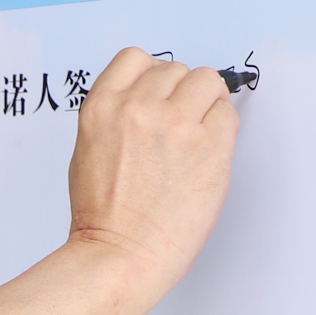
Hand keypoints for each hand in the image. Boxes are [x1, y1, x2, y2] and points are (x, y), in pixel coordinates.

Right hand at [62, 49, 236, 300]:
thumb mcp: (88, 151)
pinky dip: (222, 127)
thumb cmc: (102, 217)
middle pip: (177, 69)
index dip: (152, 76)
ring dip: (206, 103)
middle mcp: (138, 108)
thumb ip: (116, 117)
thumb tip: (150, 101)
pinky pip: (227, 114)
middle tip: (180, 126)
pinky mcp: (209, 147)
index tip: (160, 95)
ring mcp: (175, 125)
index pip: (136, 58)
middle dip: (181, 94)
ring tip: (198, 135)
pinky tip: (208, 152)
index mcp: (102, 107)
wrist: (120, 256)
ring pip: (207, 81)